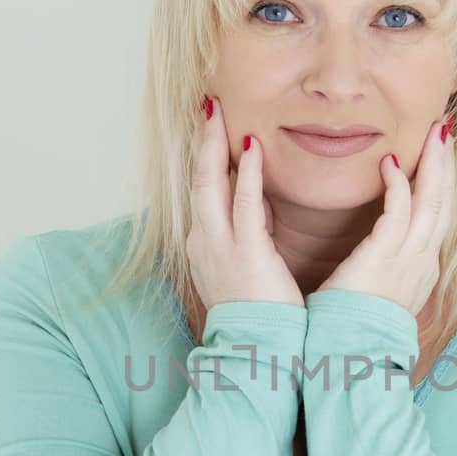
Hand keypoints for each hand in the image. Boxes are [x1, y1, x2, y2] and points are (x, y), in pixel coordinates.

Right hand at [186, 98, 305, 309]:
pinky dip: (245, 174)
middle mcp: (205, 241)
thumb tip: (257, 202)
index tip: (211, 126)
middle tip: (209, 105)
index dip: (206, 156)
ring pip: (210, 185)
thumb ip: (250, 232)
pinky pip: (243, 205)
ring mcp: (219, 247)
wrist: (255, 350)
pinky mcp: (244, 253)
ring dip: (214, 145)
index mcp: (205, 244)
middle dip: (203, 140)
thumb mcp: (247, 264)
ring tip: (219, 112)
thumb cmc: (256, 312)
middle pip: (199, 179)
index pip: (203, 191)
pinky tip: (251, 148)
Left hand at [314, 115, 455, 314]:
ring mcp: (409, 261)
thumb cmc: (354, 326)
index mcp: (421, 269)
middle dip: (446, 163)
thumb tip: (376, 253)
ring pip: (433, 202)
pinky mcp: (385, 259)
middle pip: (444, 203)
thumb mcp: (377, 292)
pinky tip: (391, 163)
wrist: (350, 357)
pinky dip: (400, 186)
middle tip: (443, 128)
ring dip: (434, 163)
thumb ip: (382, 267)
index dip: (441, 182)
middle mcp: (423, 262)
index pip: (439, 216)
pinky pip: (400, 214)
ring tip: (433, 131)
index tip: (438, 153)